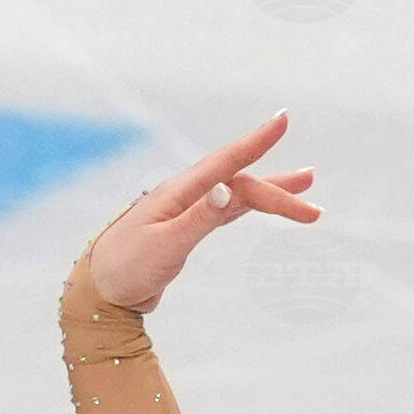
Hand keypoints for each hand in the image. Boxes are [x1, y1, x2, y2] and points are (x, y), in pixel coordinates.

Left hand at [78, 116, 321, 313]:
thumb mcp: (164, 247)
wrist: (99, 294)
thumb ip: (198, 219)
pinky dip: (250, 206)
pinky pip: (227, 210)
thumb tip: (229, 191)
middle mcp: (185, 195)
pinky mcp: (187, 228)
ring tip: (307, 188)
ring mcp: (187, 210)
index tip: (283, 119)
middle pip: (241, 185)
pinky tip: (265, 204)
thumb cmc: (125, 269)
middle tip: (314, 209)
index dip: (256, 142)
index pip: (225, 163)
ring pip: (238, 195)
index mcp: (179, 193)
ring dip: (271, 194)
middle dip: (278, 192)